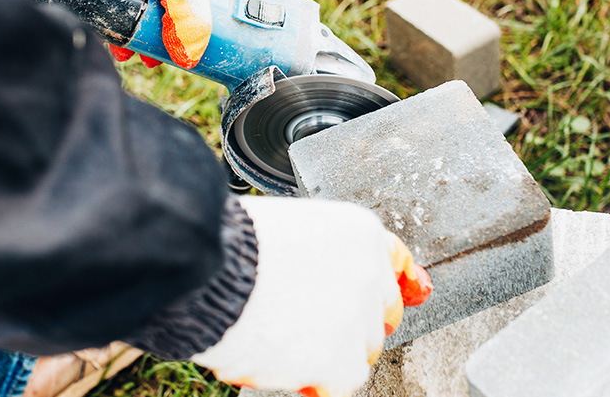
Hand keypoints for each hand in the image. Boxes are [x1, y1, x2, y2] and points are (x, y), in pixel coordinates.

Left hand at [70, 0, 239, 67]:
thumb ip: (191, 18)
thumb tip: (190, 59)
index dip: (215, 26)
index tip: (198, 52)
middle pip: (184, 6)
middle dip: (170, 36)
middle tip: (155, 60)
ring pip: (154, 4)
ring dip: (143, 31)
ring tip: (128, 53)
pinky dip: (123, 15)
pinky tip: (111, 33)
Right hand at [191, 196, 431, 396]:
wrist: (215, 275)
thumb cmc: (235, 247)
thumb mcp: (292, 228)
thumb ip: (323, 253)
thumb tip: (326, 281)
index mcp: (361, 232)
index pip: (394, 267)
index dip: (372, 288)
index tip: (378, 300)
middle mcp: (371, 273)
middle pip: (379, 313)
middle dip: (349, 323)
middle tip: (309, 324)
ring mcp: (360, 319)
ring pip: (362, 349)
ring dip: (331, 351)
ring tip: (283, 338)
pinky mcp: (343, 360)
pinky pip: (344, 381)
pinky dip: (320, 379)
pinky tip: (288, 361)